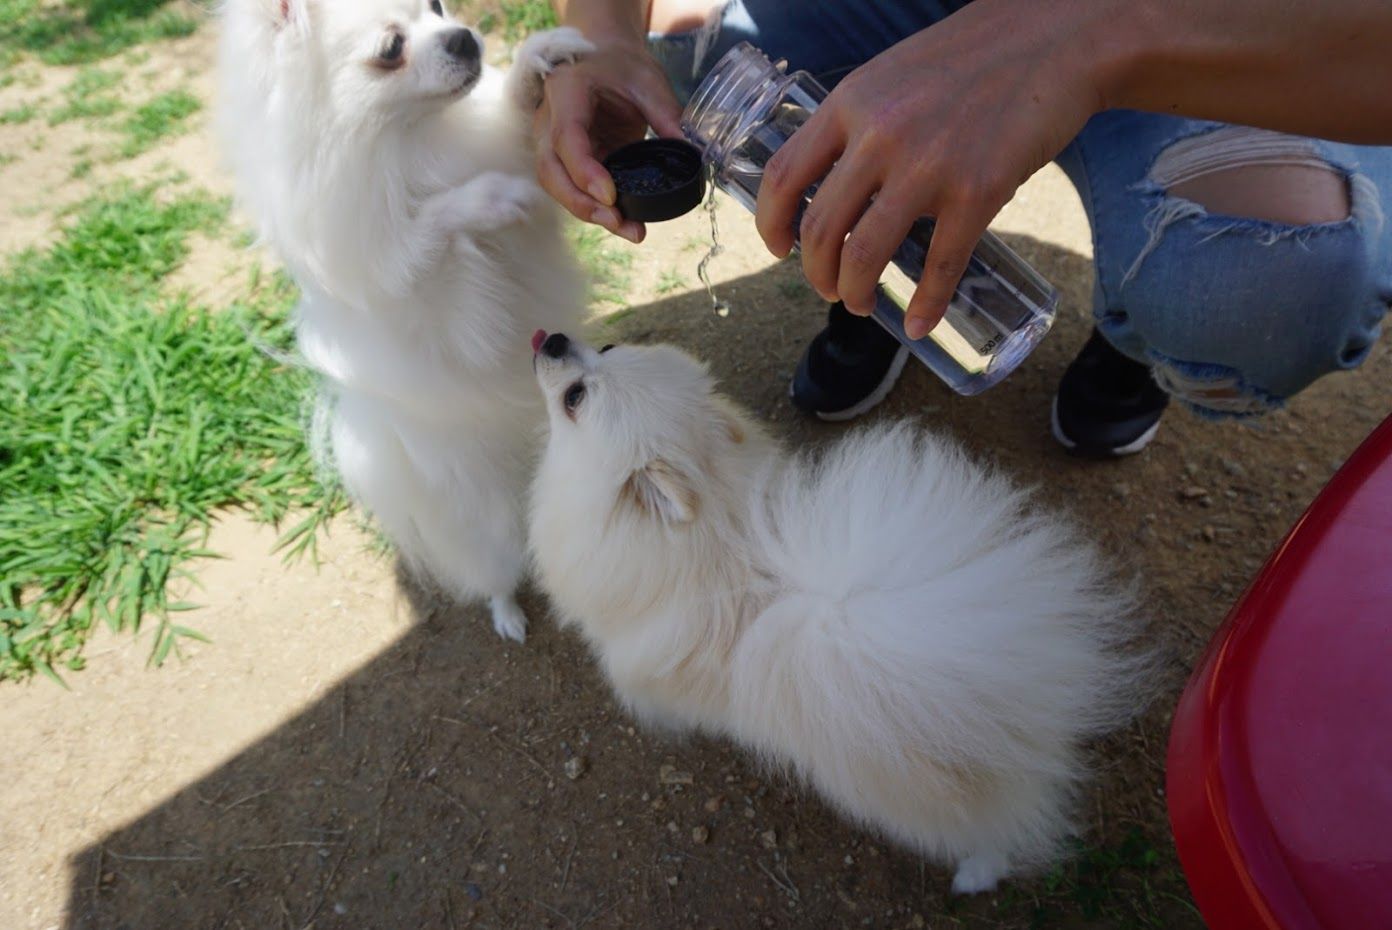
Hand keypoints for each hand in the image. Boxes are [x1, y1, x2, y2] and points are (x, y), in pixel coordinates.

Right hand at [531, 36, 682, 243]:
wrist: (602, 56)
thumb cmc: (620, 65)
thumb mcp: (648, 81)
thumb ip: (667, 114)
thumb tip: (692, 154)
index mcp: (567, 92)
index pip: (567, 138)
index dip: (585, 170)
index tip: (611, 195)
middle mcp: (549, 121)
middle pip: (551, 172)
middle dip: (581, 203)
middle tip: (618, 222)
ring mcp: (552, 143)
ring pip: (557, 186)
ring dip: (589, 213)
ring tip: (630, 230)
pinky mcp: (566, 160)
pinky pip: (573, 188)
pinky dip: (596, 208)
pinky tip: (625, 222)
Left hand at [754, 0, 1105, 337]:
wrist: (1053, 38)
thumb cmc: (971, 59)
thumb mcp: (892, 77)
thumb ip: (859, 123)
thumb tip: (834, 183)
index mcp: (850, 103)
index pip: (783, 175)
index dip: (771, 223)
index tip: (778, 249)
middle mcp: (879, 135)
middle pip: (821, 229)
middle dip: (817, 274)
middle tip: (829, 288)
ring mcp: (928, 166)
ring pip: (865, 255)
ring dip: (855, 293)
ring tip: (861, 303)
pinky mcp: (978, 191)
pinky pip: (940, 265)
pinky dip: (926, 305)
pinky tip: (921, 323)